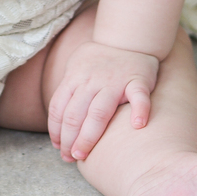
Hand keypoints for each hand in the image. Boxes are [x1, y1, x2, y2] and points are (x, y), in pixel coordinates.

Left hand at [47, 42, 159, 162]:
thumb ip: (68, 91)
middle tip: (70, 158)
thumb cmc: (100, 60)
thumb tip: (58, 126)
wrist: (128, 37)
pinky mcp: (138, 80)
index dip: (56, 131)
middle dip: (69, 139)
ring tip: (84, 154)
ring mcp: (115, 81)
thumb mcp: (76, 67)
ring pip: (99, 111)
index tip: (58, 148)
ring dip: (89, 135)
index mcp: (75, 77)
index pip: (59, 108)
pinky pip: (139, 96)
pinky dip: (140, 110)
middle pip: (75, 114)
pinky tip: (137, 125)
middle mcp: (92, 80)